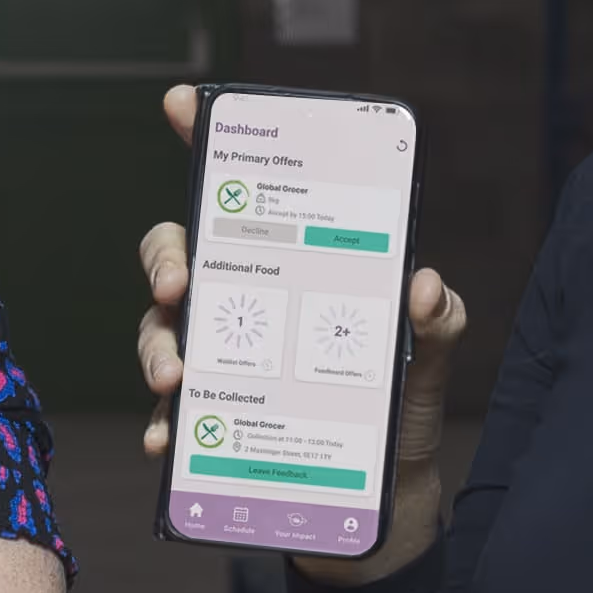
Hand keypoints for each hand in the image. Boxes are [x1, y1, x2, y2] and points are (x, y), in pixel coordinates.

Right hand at [134, 80, 466, 477]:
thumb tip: (423, 285)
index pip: (238, 193)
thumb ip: (437, 316)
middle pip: (177, 254)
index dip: (204, 140)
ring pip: (159, 332)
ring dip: (156, 349)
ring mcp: (219, 358)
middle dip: (165, 261)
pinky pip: (167, 414)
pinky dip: (161, 424)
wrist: (388, 489)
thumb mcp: (431, 351)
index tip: (183, 103)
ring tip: (176, 378)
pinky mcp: (210, 419)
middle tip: (179, 286)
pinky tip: (166, 440)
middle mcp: (242, 301)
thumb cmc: (401, 402)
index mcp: (288, 264)